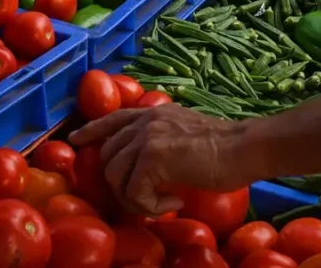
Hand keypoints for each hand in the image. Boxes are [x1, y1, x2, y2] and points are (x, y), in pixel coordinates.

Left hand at [68, 104, 255, 215]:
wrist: (244, 148)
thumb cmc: (225, 148)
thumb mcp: (185, 132)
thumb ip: (163, 138)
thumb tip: (148, 162)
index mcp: (154, 113)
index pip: (113, 118)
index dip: (92, 130)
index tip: (76, 141)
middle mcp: (146, 120)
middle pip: (108, 156)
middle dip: (120, 184)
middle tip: (146, 198)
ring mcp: (147, 137)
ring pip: (114, 176)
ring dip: (135, 199)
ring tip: (163, 203)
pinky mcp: (153, 158)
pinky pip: (134, 192)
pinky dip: (151, 206)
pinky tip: (175, 203)